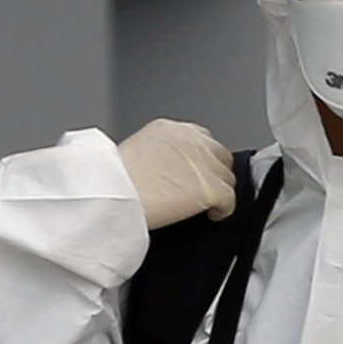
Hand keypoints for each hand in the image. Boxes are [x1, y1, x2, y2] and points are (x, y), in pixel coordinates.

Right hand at [118, 118, 234, 230]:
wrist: (112, 194)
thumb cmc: (115, 179)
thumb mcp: (139, 150)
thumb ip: (164, 152)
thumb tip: (175, 167)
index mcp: (170, 129)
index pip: (201, 138)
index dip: (203, 158)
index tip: (197, 171)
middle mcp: (191, 141)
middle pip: (219, 156)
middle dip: (214, 172)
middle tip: (202, 189)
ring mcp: (204, 164)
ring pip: (226, 177)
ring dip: (218, 190)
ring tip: (204, 203)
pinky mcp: (212, 188)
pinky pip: (230, 200)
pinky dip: (224, 209)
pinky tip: (212, 214)